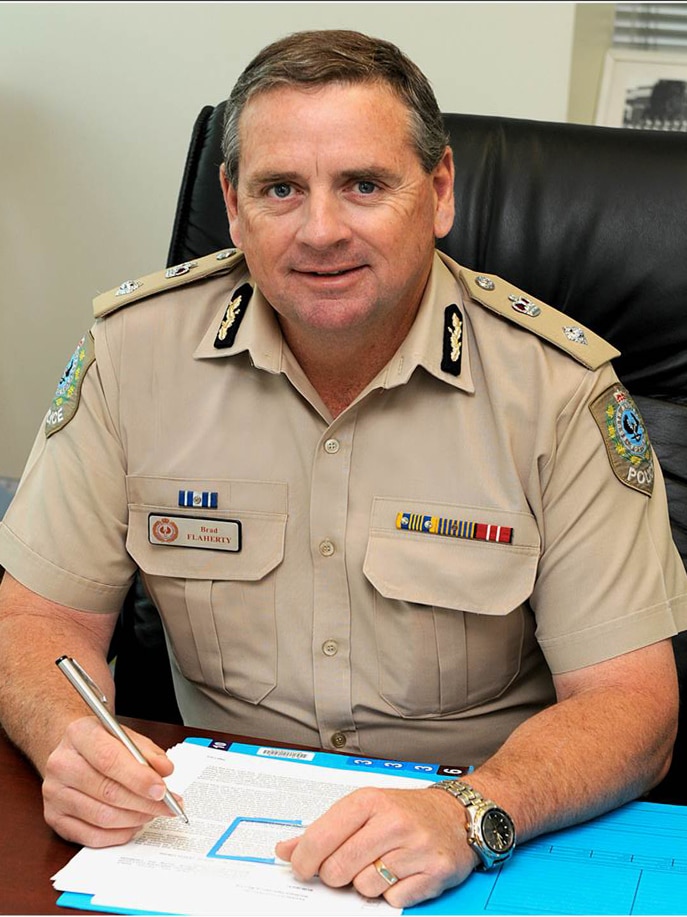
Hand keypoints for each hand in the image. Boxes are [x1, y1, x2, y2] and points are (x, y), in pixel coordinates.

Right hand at [42, 715, 178, 846]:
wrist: (73, 751)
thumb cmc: (103, 744)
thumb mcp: (127, 737)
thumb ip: (148, 753)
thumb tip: (165, 771)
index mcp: (79, 734)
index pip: (109, 759)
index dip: (138, 778)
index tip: (162, 789)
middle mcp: (61, 764)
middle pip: (107, 791)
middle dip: (144, 803)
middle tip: (168, 806)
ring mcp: (54, 794)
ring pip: (101, 817)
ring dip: (134, 819)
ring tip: (152, 813)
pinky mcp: (55, 819)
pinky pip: (91, 836)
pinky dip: (118, 835)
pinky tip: (133, 824)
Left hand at [275, 786, 477, 907]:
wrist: (457, 814)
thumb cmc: (405, 812)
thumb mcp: (363, 809)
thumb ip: (322, 830)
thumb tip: (285, 849)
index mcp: (368, 801)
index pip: (320, 838)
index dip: (304, 860)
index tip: (303, 867)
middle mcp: (392, 821)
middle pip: (338, 868)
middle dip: (337, 874)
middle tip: (349, 865)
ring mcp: (415, 846)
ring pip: (364, 887)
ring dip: (367, 884)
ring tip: (380, 865)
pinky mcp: (435, 871)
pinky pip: (394, 900)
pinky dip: (392, 893)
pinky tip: (401, 874)